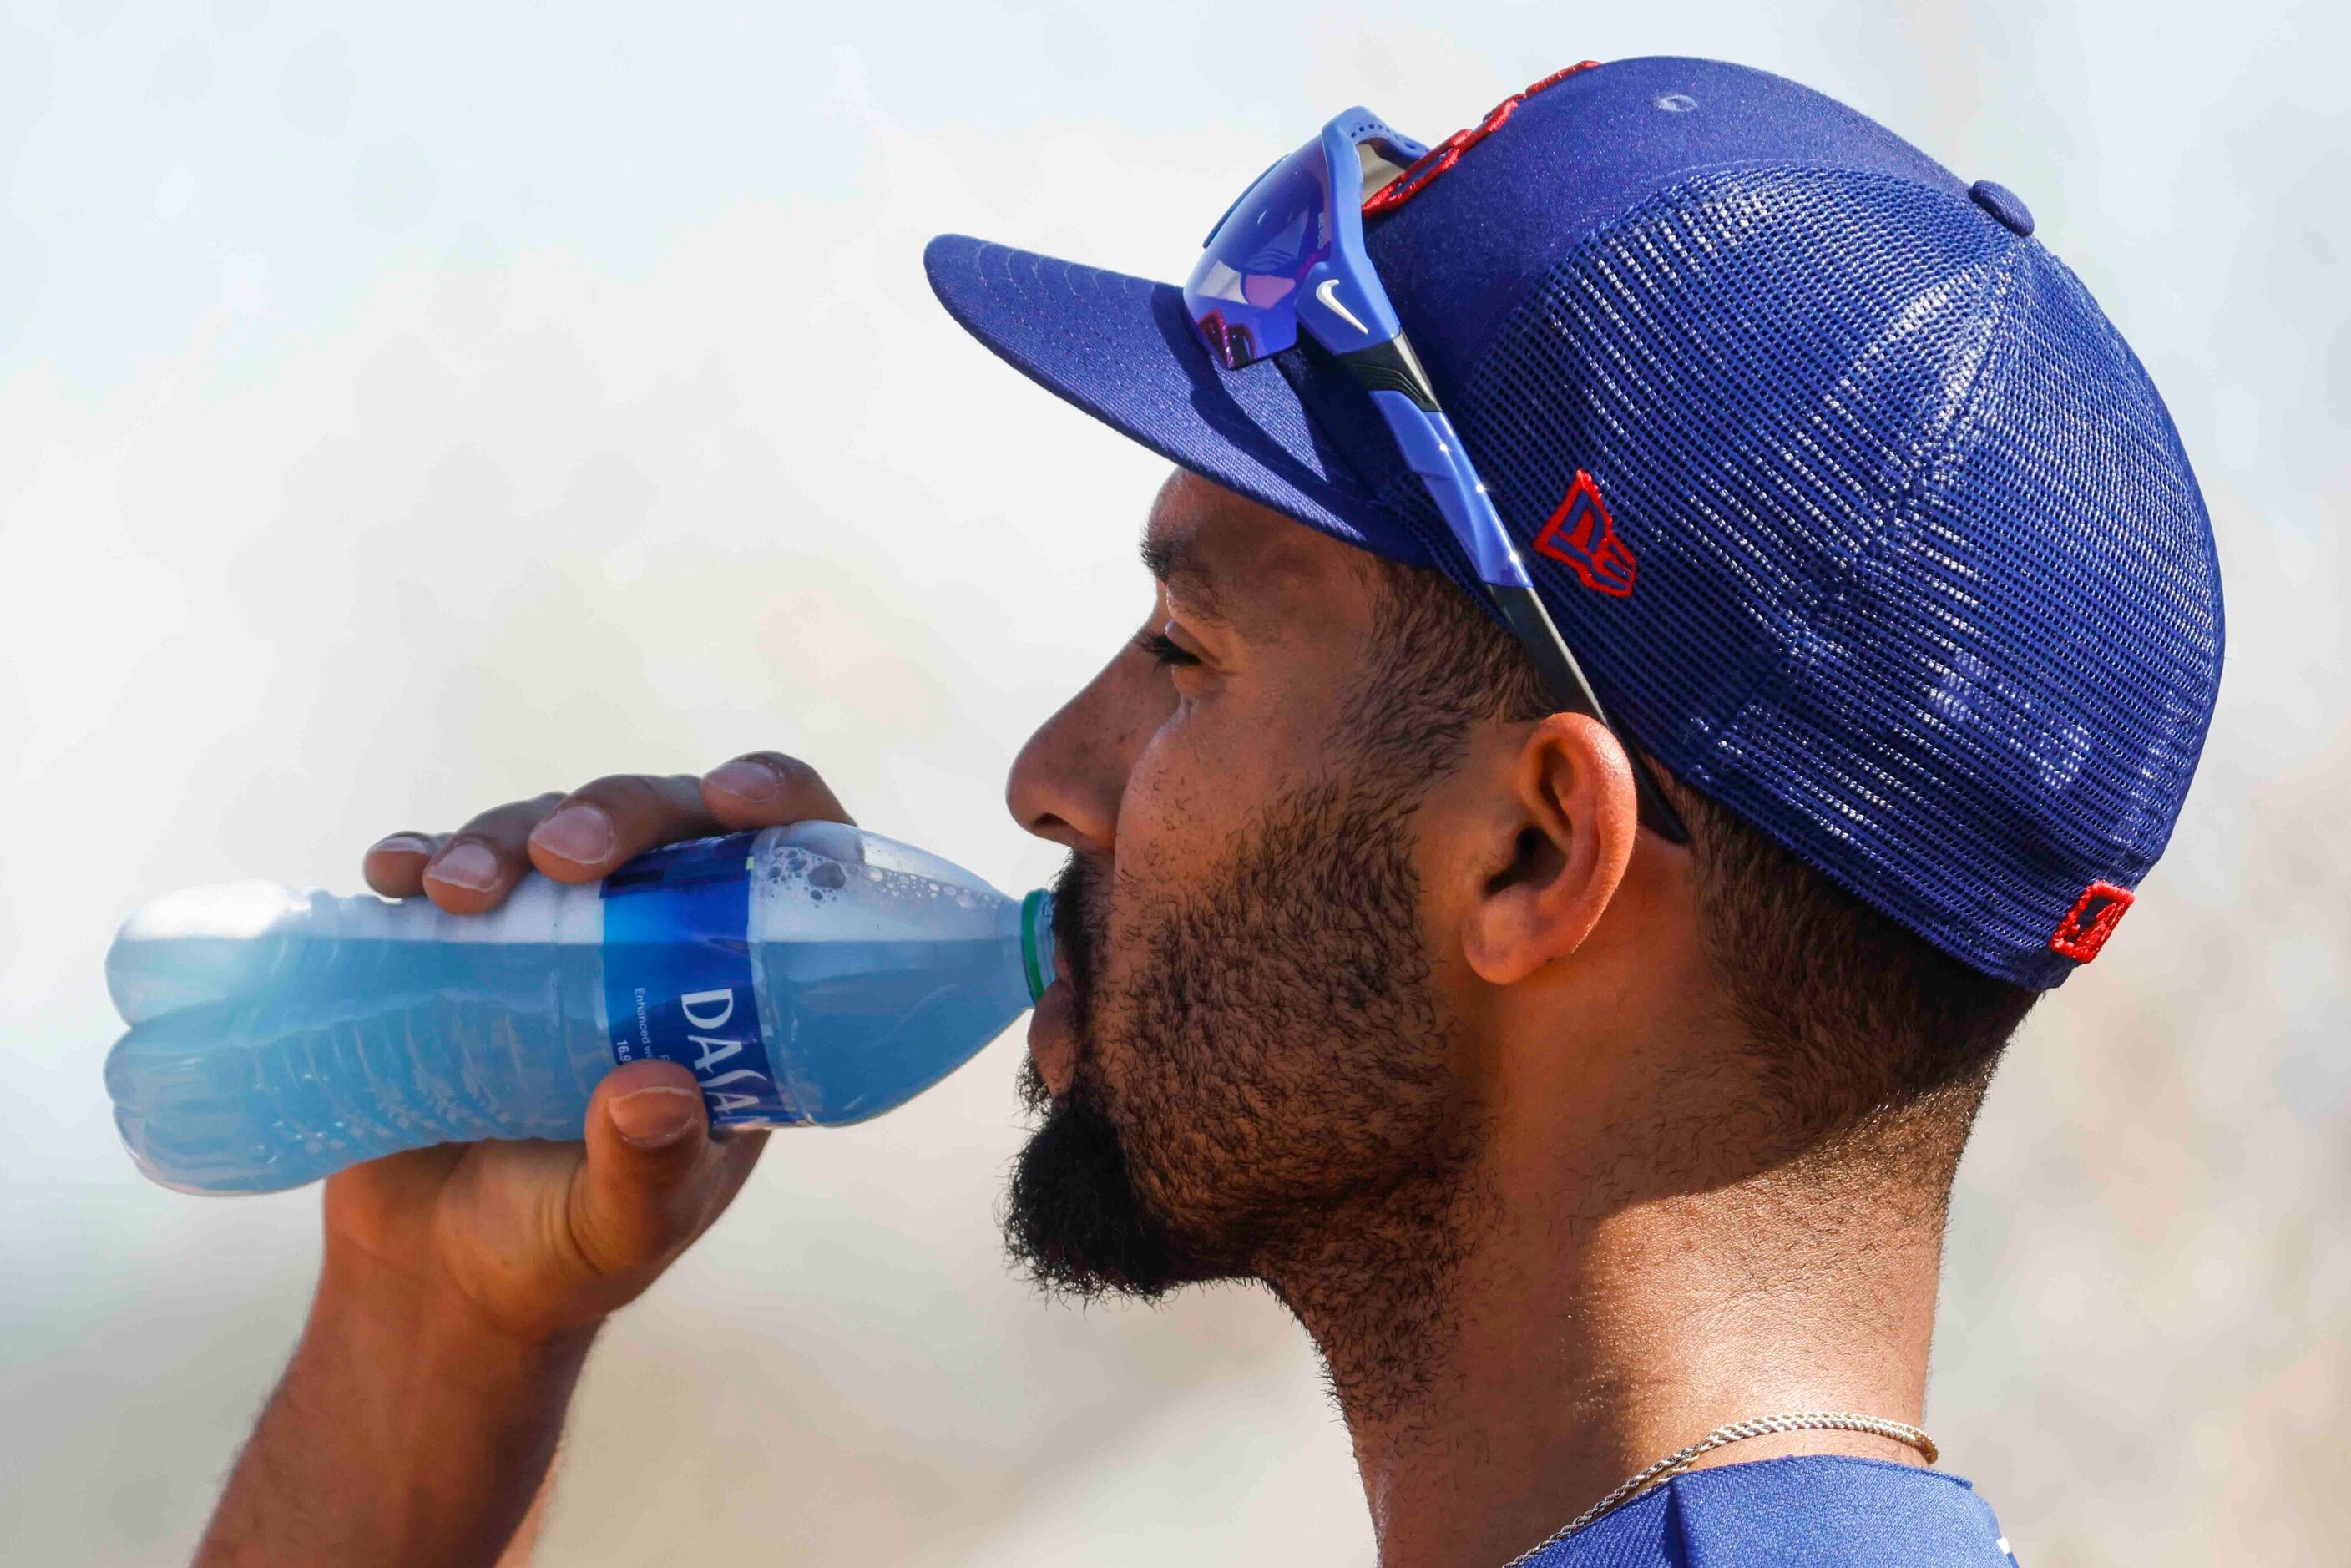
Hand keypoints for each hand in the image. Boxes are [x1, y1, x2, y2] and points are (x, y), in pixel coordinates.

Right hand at [193, 755, 852, 1566]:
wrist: (435, 1284)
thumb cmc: (562, 1255)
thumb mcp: (623, 1227)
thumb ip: (649, 1170)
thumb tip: (653, 1093)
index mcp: (734, 997)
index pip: (787, 867)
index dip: (777, 807)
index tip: (735, 796)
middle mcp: (653, 944)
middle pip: (663, 824)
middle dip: (616, 814)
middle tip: (563, 856)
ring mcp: (551, 937)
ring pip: (546, 832)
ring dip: (502, 835)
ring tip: (454, 892)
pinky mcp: (455, 948)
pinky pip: (443, 873)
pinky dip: (418, 857)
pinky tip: (391, 876)